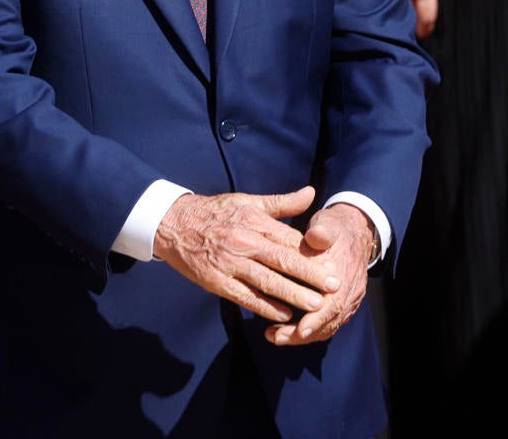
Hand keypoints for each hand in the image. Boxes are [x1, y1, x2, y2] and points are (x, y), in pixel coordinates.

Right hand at [152, 186, 337, 321]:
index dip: (313, 252)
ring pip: (267, 281)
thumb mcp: (249, 201)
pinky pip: (245, 296)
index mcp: (254, 220)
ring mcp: (230, 263)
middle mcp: (244, 241)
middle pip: (282, 260)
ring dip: (292, 294)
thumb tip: (311, 193)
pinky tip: (283, 314)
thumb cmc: (217, 212)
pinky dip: (265, 306)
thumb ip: (282, 202)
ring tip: (315, 305)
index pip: (289, 238)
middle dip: (310, 275)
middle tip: (334, 286)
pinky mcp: (218, 282)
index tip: (333, 262)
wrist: (174, 224)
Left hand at [265, 204, 372, 346]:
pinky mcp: (341, 303)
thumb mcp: (328, 224)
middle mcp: (350, 292)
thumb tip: (314, 235)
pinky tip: (287, 329)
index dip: (317, 318)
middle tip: (276, 337)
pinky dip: (308, 330)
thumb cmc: (335, 228)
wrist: (354, 230)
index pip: (334, 303)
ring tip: (275, 336)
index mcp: (346, 274)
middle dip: (303, 334)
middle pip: (329, 322)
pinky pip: (327, 323)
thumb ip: (322, 231)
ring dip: (302, 335)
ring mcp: (348, 300)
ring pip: (328, 326)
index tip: (299, 329)